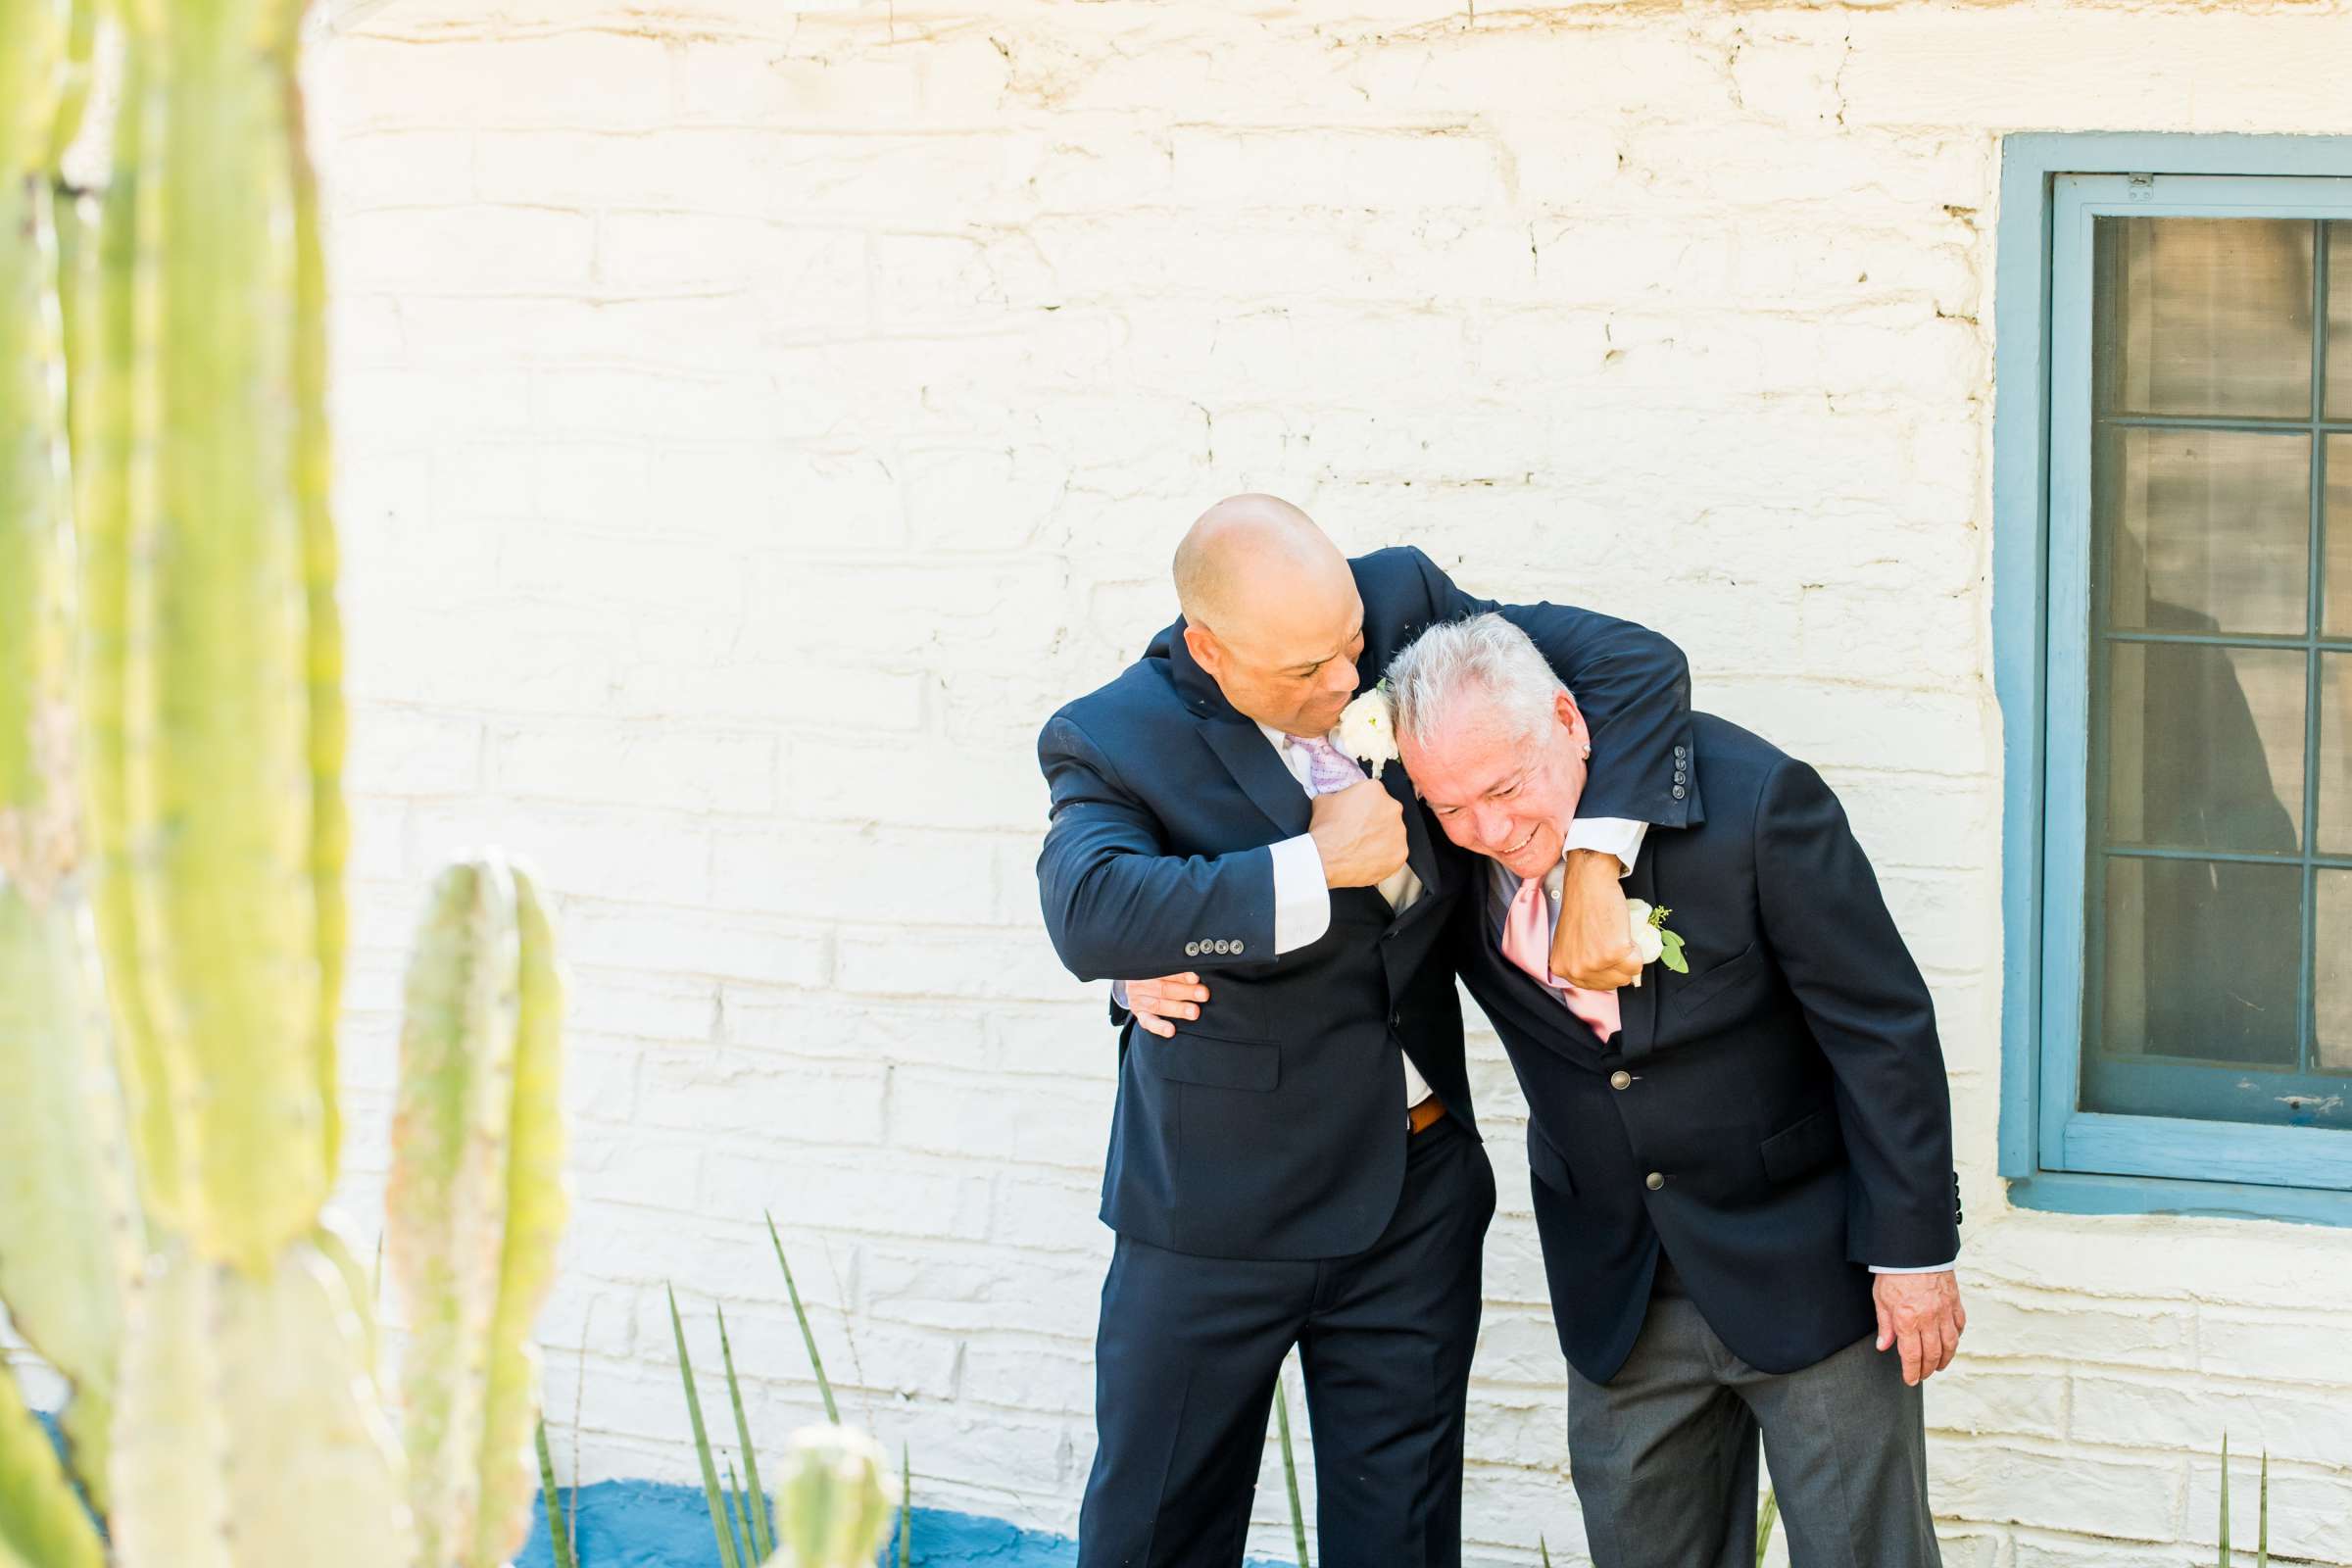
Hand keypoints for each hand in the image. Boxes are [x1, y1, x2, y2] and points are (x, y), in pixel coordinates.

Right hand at [1124, 972, 1210, 1038]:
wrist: (1132, 985)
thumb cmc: (1154, 976)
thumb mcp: (1159, 969)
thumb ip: (1175, 969)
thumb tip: (1197, 973)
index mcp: (1146, 969)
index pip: (1164, 971)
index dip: (1181, 975)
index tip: (1196, 977)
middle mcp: (1140, 984)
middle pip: (1163, 988)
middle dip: (1185, 991)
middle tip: (1203, 994)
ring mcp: (1139, 1001)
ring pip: (1158, 1005)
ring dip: (1178, 1009)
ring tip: (1194, 1012)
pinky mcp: (1140, 1015)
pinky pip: (1148, 1022)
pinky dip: (1160, 1027)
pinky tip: (1171, 1031)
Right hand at [1309, 779, 1408, 887]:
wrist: (1325, 859)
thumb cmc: (1326, 832)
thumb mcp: (1323, 801)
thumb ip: (1337, 795)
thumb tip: (1337, 798)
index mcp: (1374, 790)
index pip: (1374, 794)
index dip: (1363, 805)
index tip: (1357, 814)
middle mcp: (1392, 807)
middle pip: (1386, 812)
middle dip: (1375, 821)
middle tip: (1359, 831)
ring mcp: (1399, 831)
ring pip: (1392, 833)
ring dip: (1380, 838)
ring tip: (1362, 847)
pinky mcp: (1401, 852)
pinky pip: (1395, 853)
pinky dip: (1384, 856)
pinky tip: (1368, 858)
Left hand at [1549, 849, 1642, 988]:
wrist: (1588, 884)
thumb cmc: (1581, 907)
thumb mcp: (1570, 942)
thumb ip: (1581, 961)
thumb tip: (1605, 975)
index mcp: (1562, 968)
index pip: (1594, 985)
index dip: (1606, 969)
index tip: (1606, 953)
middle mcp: (1577, 970)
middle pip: (1613, 983)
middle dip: (1620, 965)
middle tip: (1613, 941)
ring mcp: (1595, 963)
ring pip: (1627, 975)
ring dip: (1630, 957)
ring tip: (1617, 935)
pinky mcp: (1614, 953)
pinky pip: (1637, 963)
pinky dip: (1637, 948)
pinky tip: (1622, 931)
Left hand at [1873, 1270, 1965, 1385]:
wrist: (1913, 1248)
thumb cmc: (1894, 1271)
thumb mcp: (1881, 1298)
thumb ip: (1885, 1325)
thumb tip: (1884, 1346)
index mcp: (1907, 1319)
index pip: (1911, 1355)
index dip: (1912, 1372)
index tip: (1910, 1379)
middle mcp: (1928, 1318)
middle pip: (1932, 1354)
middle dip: (1927, 1369)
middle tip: (1922, 1375)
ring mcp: (1944, 1311)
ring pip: (1949, 1344)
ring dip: (1944, 1359)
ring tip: (1938, 1366)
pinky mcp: (1954, 1302)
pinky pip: (1959, 1326)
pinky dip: (1956, 1338)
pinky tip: (1950, 1344)